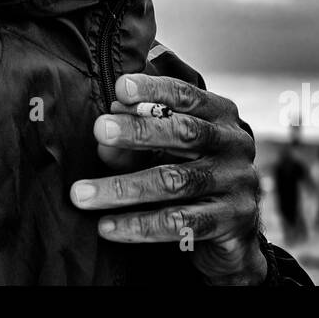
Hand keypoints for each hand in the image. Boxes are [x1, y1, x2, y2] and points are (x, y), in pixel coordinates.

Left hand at [69, 73, 267, 284]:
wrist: (234, 230)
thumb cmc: (190, 174)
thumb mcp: (164, 152)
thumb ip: (134, 144)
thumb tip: (101, 139)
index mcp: (219, 115)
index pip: (187, 95)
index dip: (154, 90)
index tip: (120, 87)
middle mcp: (234, 144)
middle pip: (185, 133)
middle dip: (138, 130)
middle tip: (98, 129)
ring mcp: (237, 183)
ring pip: (175, 182)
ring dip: (123, 188)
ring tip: (82, 194)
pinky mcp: (232, 221)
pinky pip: (179, 223)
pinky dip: (138, 225)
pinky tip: (106, 227)